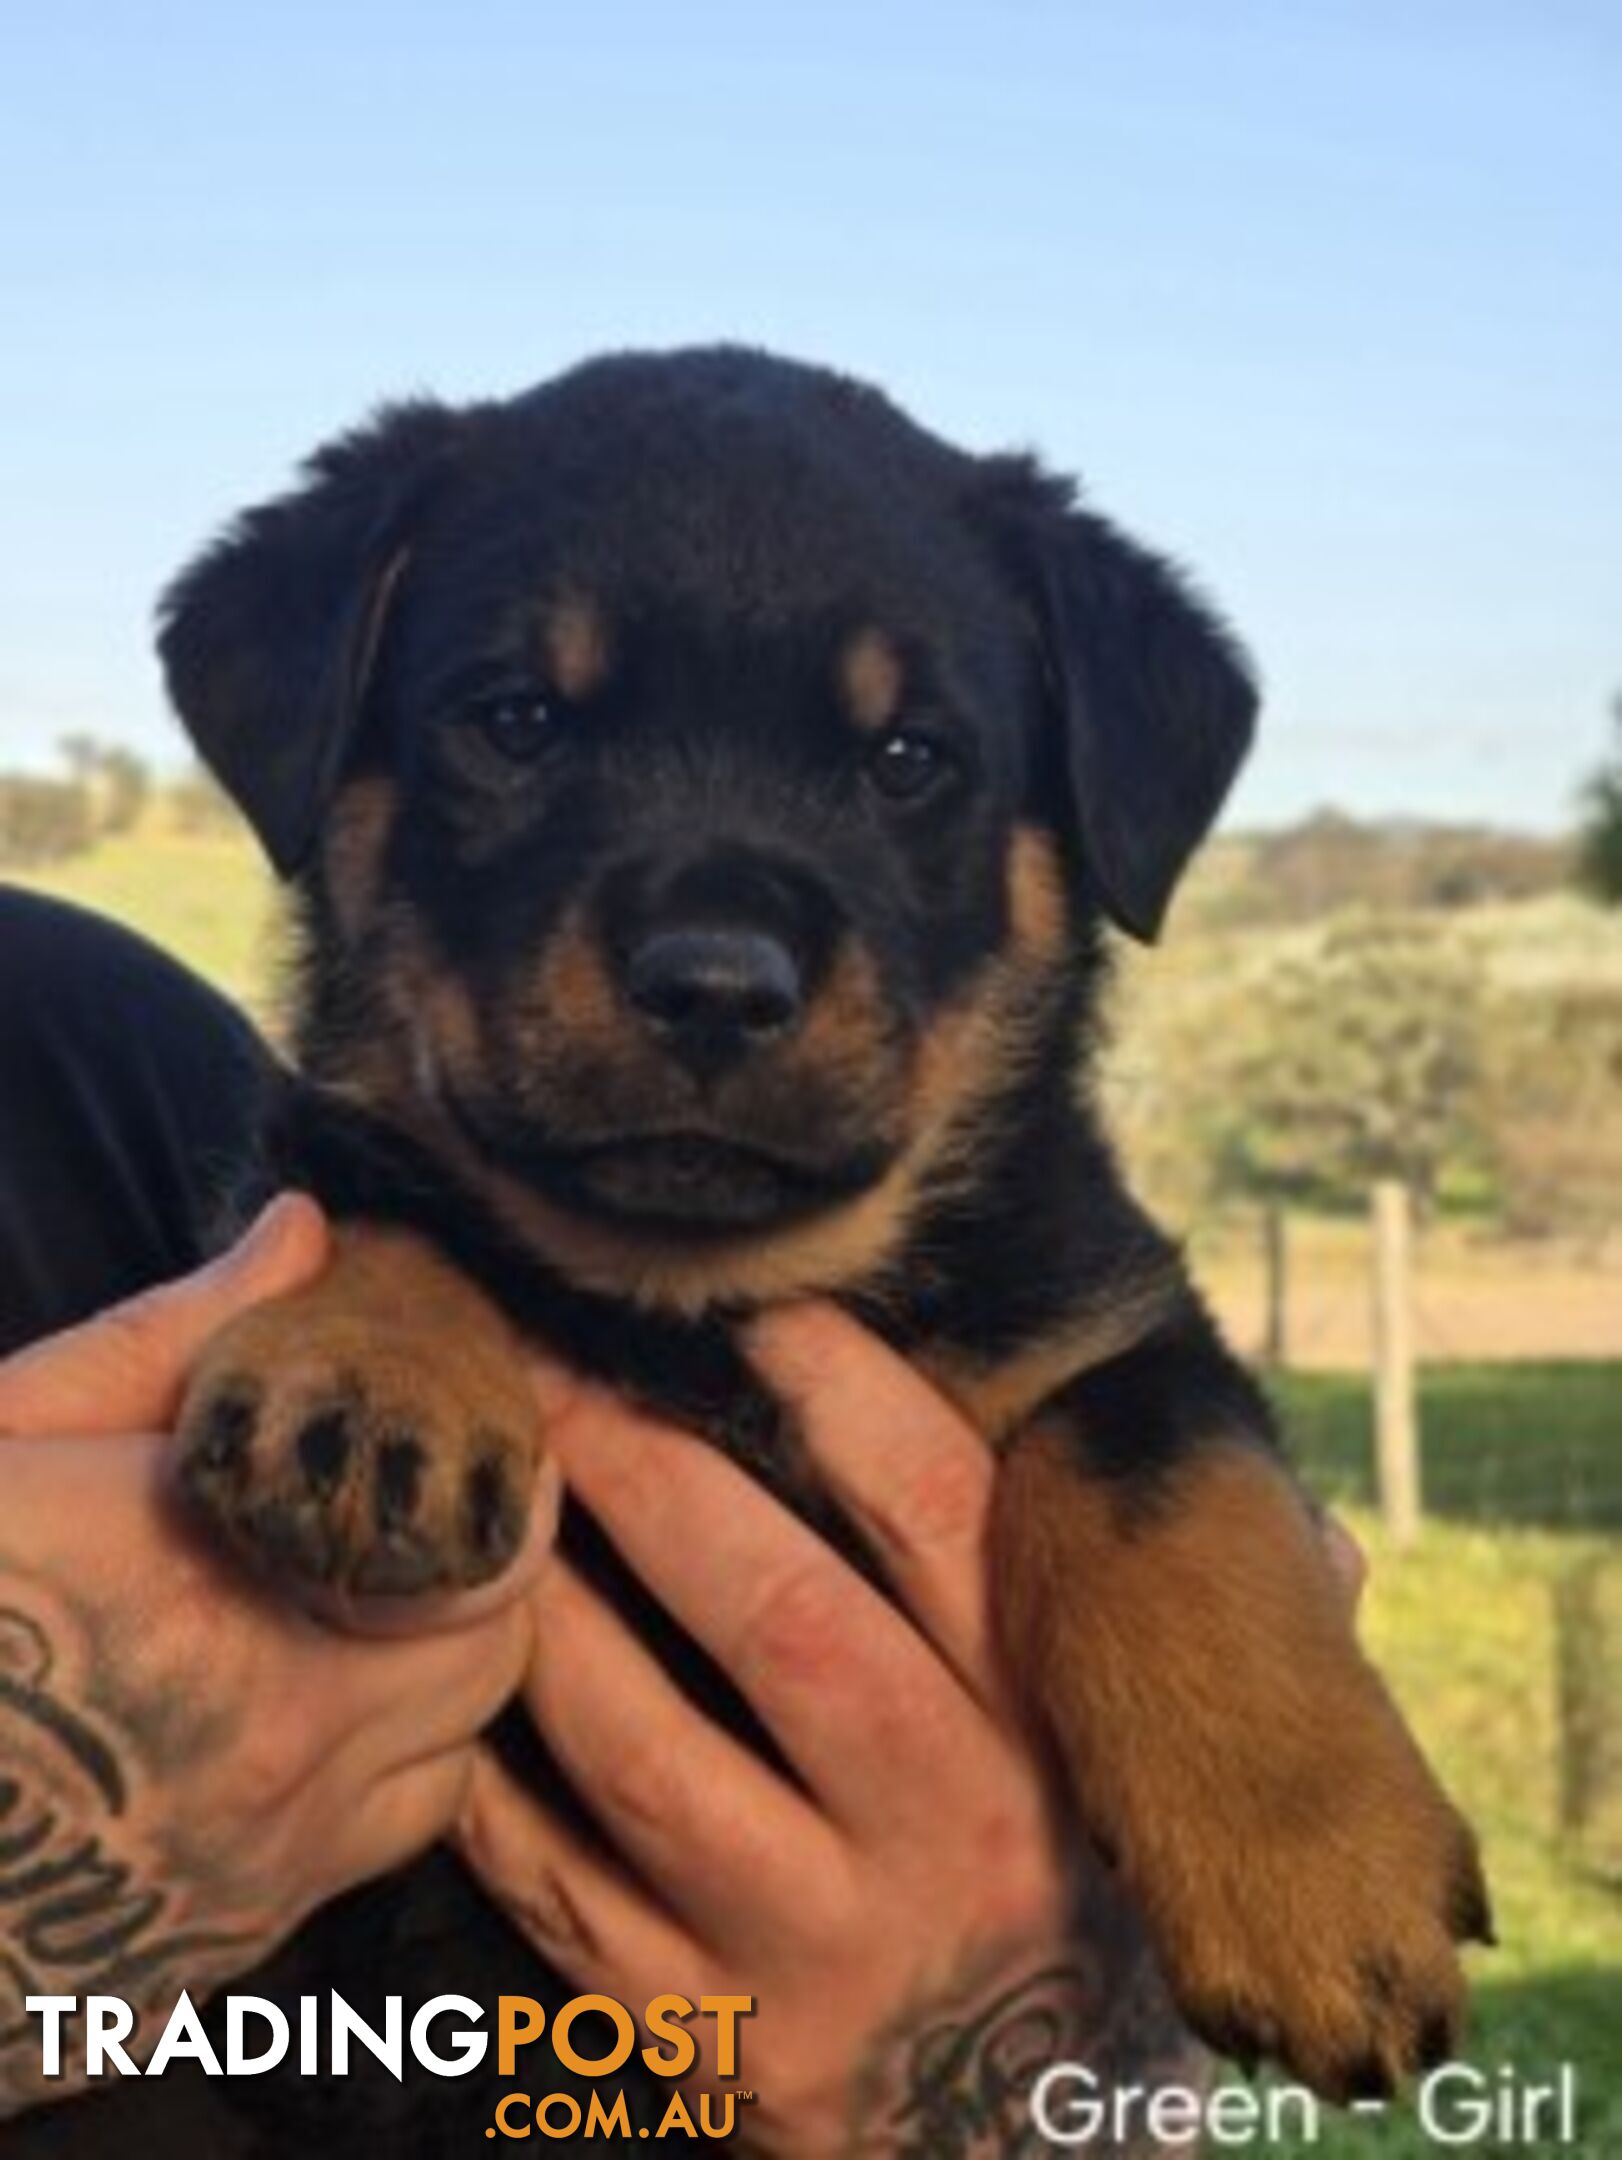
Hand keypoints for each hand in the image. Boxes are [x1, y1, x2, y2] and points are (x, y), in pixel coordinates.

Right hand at [0, 1197, 555, 2117]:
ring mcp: (252, 1859)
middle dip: (478, 1579)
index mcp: (223, 1580)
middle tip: (428, 1521)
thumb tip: (305, 1232)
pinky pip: (362, 1861)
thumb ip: (167, 1339)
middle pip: (492, 1656)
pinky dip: (365, 1792)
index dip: (502, 1483)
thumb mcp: (2, 1437)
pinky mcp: (213, 1949)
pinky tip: (291, 1733)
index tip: (493, 1434)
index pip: (481, 1544)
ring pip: (450, 1766)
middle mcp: (273, 1733)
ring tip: (364, 1624)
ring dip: (433, 1691)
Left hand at [457, 1306, 1215, 2156]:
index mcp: (1052, 1745)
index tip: (759, 1307)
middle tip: (551, 1369)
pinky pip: (560, 1891)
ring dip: (549, 1604)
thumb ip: (1219, 1659)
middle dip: (648, 1472)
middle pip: (776, 1614)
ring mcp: (818, 1956)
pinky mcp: (709, 2051)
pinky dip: (496, 1776)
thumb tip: (1319, 1541)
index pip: (952, 1527)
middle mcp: (948, 1841)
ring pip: (640, 1746)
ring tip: (493, 1498)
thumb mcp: (1156, 1796)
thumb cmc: (1073, 1914)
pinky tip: (463, 1681)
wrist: (1019, 2159)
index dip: (850, 1395)